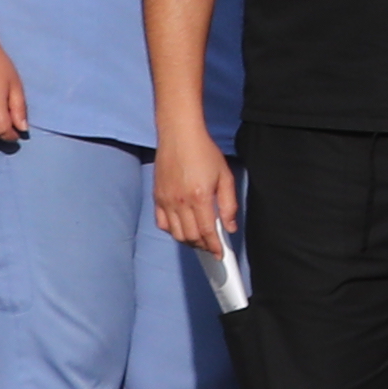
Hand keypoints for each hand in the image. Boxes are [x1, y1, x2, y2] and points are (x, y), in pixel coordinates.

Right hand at [153, 126, 235, 252]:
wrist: (179, 134)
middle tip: (211, 246)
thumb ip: (228, 204)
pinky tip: (182, 227)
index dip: (214, 246)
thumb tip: (230, 227)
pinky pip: (162, 223)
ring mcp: (166, 200)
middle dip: (202, 246)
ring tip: (198, 239)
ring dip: (188, 241)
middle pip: (190, 237)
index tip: (219, 254)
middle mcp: (180, 202)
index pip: (207, 232)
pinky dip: (172, 231)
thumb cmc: (203, 151)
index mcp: (200, 197)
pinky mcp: (157, 197)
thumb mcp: (225, 176)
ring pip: (176, 234)